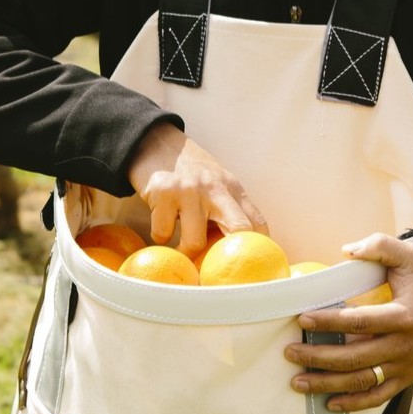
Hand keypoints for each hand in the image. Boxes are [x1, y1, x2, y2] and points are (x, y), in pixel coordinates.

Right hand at [127, 122, 267, 255]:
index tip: (252, 267)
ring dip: (186, 253)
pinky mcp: (163, 194)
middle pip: (239, 229)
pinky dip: (160, 237)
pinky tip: (161, 224)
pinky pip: (163, 233)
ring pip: (196, 242)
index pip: (257, 223)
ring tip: (181, 250)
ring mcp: (189, 191)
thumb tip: (236, 250)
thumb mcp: (216, 184)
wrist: (153, 141)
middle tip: (219, 271)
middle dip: (231, 256)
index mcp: (233, 188)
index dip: (259, 248)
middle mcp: (215, 188)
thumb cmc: (188, 171)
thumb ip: (228, 210)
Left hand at [284, 233, 412, 411]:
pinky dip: (354, 403)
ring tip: (298, 381)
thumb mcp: (409, 256)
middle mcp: (404, 346)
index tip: (303, 319)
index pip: (359, 322)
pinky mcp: (406, 378)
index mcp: (403, 316)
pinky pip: (378, 397)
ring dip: (327, 384)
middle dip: (318, 357)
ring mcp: (405, 366)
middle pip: (355, 357)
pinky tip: (330, 403)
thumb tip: (347, 250)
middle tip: (290, 351)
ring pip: (362, 381)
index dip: (329, 321)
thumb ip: (380, 247)